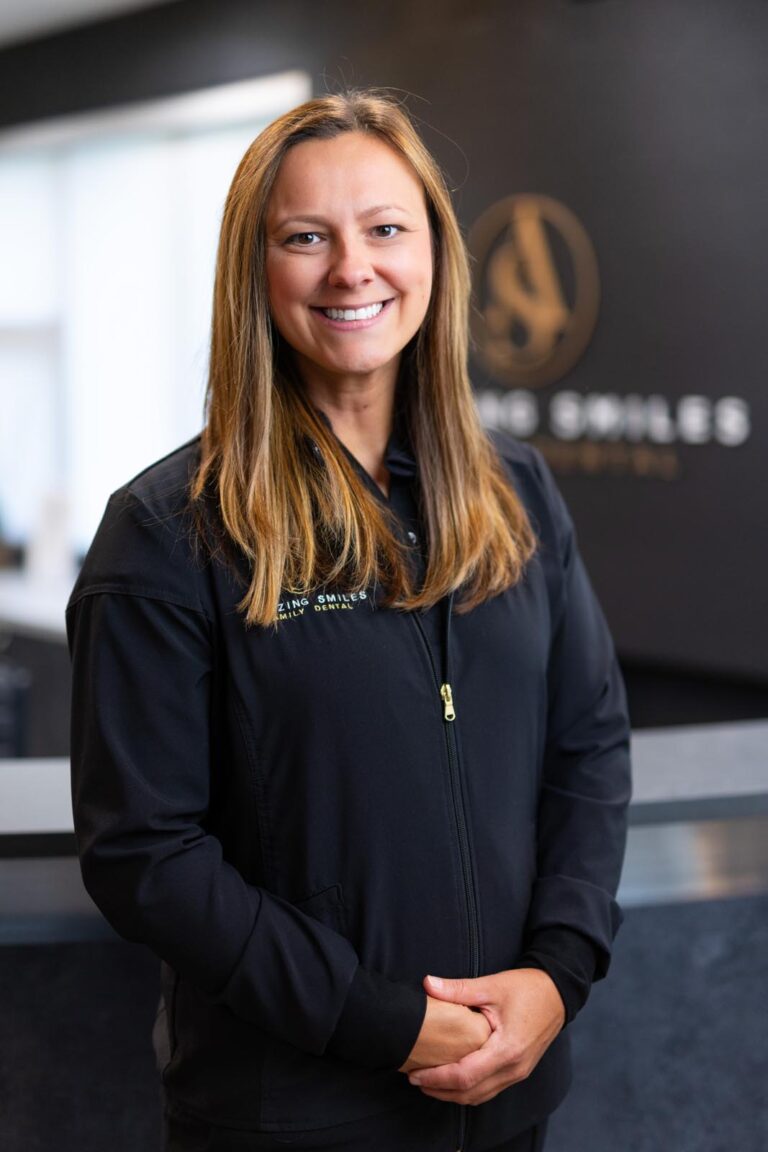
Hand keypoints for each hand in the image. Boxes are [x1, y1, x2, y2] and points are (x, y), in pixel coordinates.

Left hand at [406, 969, 564, 1104]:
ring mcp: (518, 1073)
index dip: (437, 1078)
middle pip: (471, 1093)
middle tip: (414, 1079)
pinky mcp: (518, 1071)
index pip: (465, 1075)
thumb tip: (427, 984)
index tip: (414, 1074)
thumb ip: (458, 989)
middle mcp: (514, 1068)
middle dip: (440, 1090)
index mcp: (507, 1050)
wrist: (558, 993)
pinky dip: (469, 1089)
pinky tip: (453, 1078)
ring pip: (480, 1096)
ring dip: (453, 1094)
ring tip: (428, 1082)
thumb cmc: (527, 988)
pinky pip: (490, 1089)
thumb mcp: (492, 985)